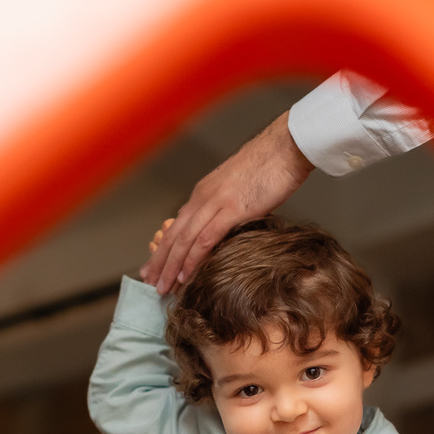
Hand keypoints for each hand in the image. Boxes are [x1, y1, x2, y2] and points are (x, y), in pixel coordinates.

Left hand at [139, 111, 312, 293]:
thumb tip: (227, 230)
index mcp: (204, 193)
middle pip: (173, 234)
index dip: (163, 248)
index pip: (177, 225)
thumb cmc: (270, 167)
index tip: (154, 267)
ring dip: (171, 265)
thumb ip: (228, 209)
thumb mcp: (241, 189)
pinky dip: (192, 258)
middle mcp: (203, 198)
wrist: (285, 147)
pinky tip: (185, 274)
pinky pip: (206, 238)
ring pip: (184, 239)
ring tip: (162, 287)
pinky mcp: (233, 209)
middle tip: (148, 282)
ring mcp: (216, 203)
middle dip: (159, 261)